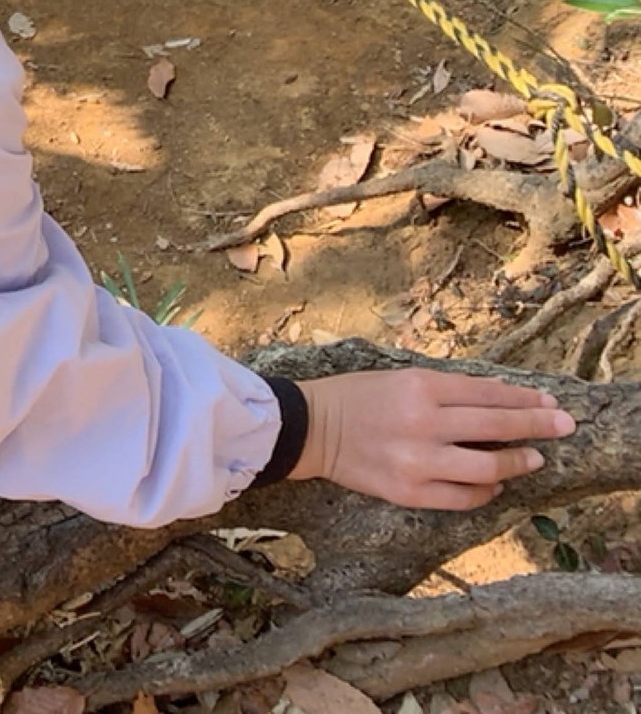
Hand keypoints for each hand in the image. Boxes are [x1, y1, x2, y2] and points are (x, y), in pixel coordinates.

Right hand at [292, 369, 575, 509]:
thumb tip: (497, 403)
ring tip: (534, 459)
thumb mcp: (400, 379)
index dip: (523, 398)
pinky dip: (486, 490)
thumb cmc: (356, 397)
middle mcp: (424, 423)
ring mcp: (418, 462)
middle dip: (536, 425)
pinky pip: (464, 497)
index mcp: (419, 387)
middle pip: (496, 426)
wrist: (311, 429)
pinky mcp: (410, 492)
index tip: (550, 401)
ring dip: (517, 462)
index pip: (487, 393)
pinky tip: (494, 482)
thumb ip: (445, 391)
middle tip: (564, 425)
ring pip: (488, 466)